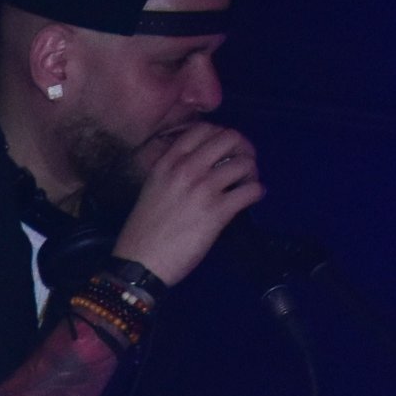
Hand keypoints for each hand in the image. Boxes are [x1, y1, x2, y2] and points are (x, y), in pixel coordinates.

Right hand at [109, 121, 263, 287]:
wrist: (138, 265)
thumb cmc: (141, 234)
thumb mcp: (152, 191)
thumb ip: (173, 174)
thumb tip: (202, 167)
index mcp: (167, 163)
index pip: (203, 129)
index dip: (221, 135)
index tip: (224, 150)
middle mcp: (186, 169)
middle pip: (230, 138)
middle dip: (243, 148)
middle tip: (243, 164)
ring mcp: (203, 189)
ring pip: (245, 163)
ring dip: (252, 172)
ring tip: (247, 184)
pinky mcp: (217, 212)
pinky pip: (251, 190)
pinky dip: (257, 192)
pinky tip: (253, 198)